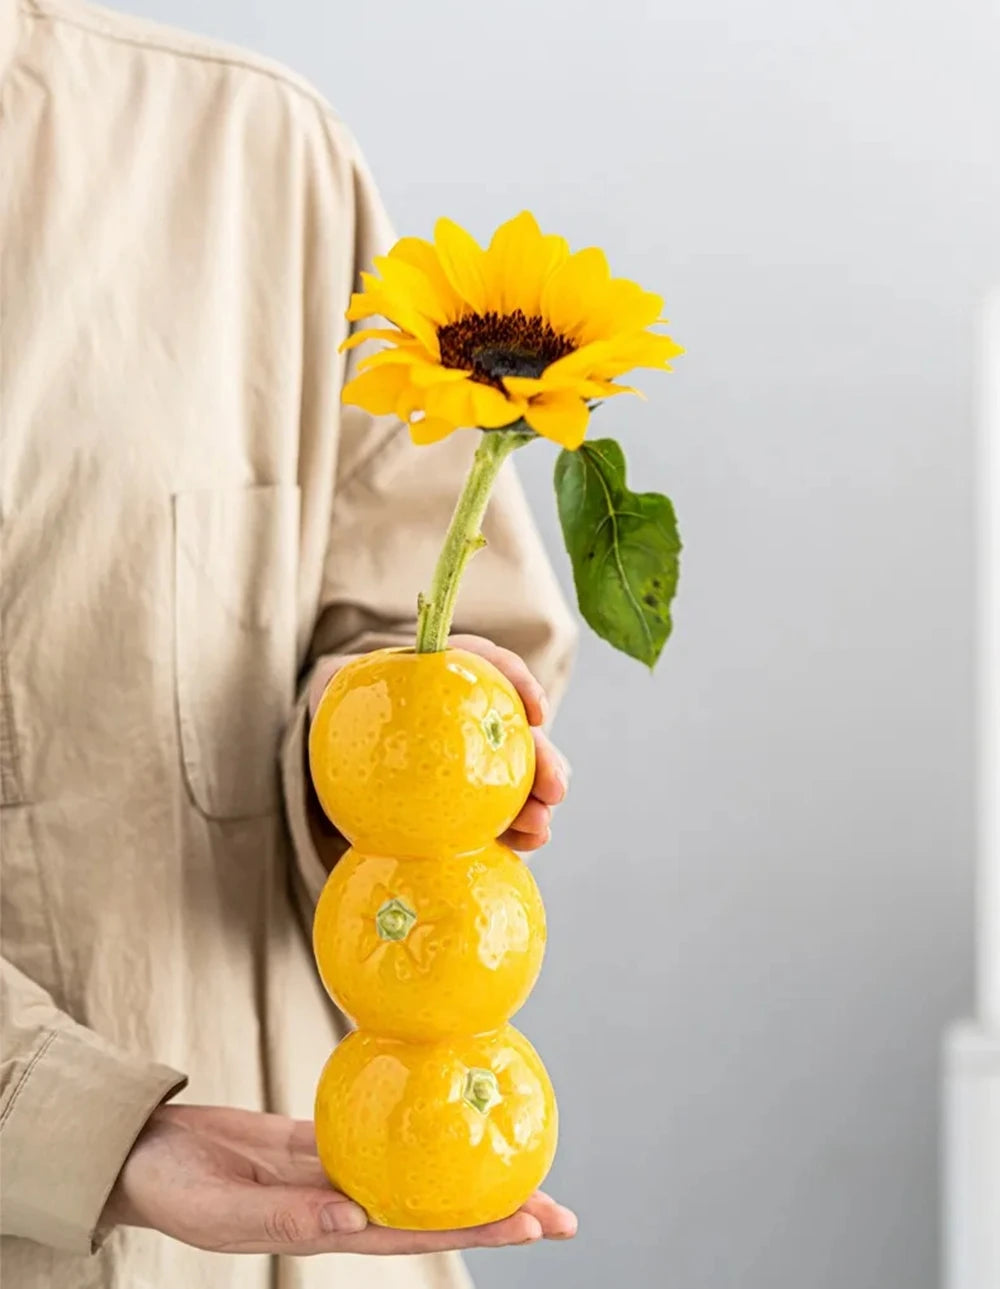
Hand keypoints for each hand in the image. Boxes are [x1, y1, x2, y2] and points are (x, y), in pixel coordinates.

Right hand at [102, 1105, 576, 1254]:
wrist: (146, 1153)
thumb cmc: (174, 1189)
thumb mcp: (224, 1211)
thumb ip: (287, 1218)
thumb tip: (355, 1221)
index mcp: (325, 1230)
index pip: (418, 1235)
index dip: (476, 1231)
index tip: (531, 1224)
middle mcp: (342, 1203)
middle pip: (433, 1208)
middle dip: (496, 1209)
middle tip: (561, 1210)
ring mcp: (333, 1170)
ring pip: (414, 1170)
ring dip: (464, 1170)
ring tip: (519, 1160)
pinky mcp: (319, 1137)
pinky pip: (378, 1130)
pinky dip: (415, 1125)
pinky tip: (445, 1115)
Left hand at [307, 636, 568, 854]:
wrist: (349, 740)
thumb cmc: (349, 707)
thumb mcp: (337, 684)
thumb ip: (335, 682)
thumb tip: (332, 683)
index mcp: (451, 673)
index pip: (491, 665)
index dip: (518, 683)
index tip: (535, 711)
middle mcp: (478, 712)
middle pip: (518, 732)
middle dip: (545, 760)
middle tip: (554, 789)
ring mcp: (482, 756)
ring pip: (521, 775)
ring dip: (538, 802)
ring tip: (540, 828)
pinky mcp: (475, 796)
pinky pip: (501, 813)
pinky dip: (516, 830)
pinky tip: (525, 844)